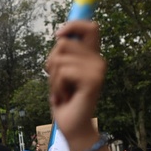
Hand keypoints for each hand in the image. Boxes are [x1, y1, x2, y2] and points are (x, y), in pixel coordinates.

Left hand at [46, 21, 105, 150]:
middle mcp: (99, 60)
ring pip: (59, 59)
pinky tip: (65, 97)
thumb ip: (62, 54)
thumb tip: (59, 36)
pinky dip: (57, 86)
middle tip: (58, 81)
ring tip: (62, 91)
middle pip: (63, 43)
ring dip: (53, 79)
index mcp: (92, 56)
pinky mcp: (93, 80)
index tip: (58, 35)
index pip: (90, 27)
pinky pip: (63, 72)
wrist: (72, 126)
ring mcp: (98, 70)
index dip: (73, 25)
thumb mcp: (60, 72)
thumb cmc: (65, 99)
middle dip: (51, 63)